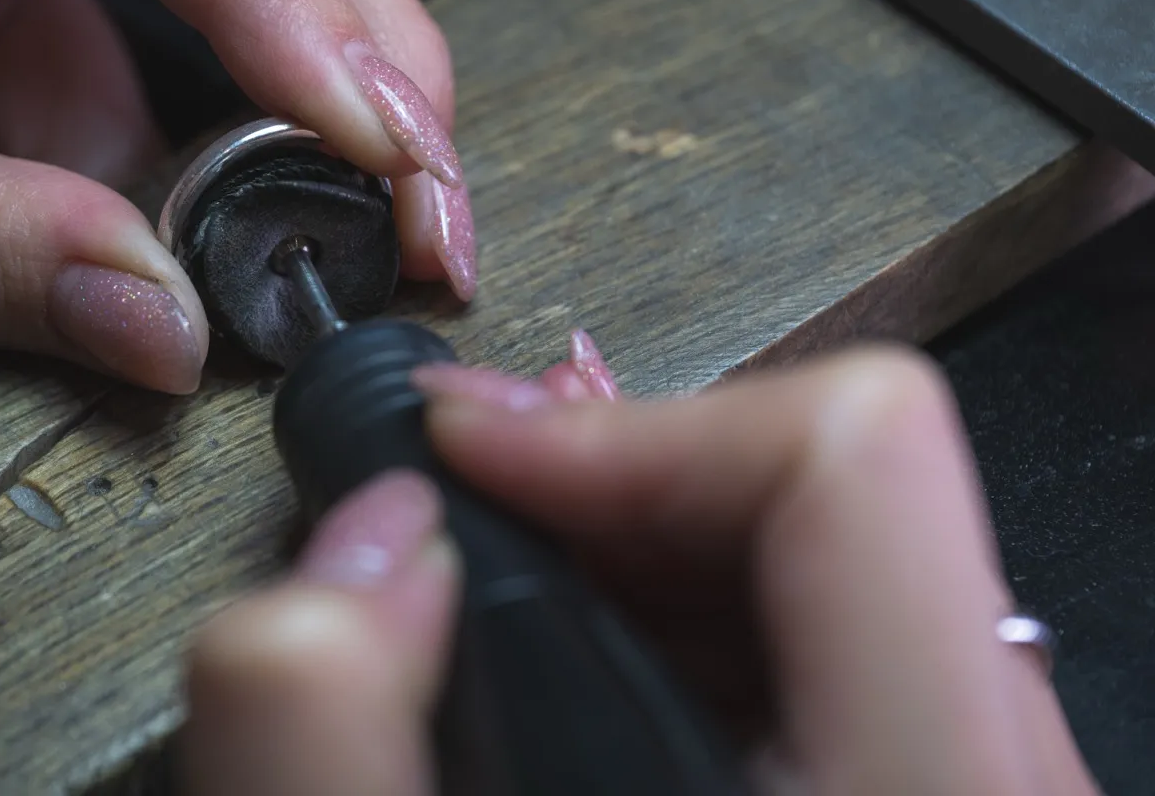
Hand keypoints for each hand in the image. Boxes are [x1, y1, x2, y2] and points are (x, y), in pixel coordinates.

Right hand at [178, 344, 1098, 794]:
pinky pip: (845, 680)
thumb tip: (359, 554)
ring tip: (502, 622)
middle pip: (844, 510)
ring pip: (845, 591)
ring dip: (646, 575)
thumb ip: (332, 750)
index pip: (851, 468)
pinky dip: (696, 655)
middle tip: (451, 531)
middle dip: (609, 501)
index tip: (462, 475)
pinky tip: (590, 714)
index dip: (624, 433)